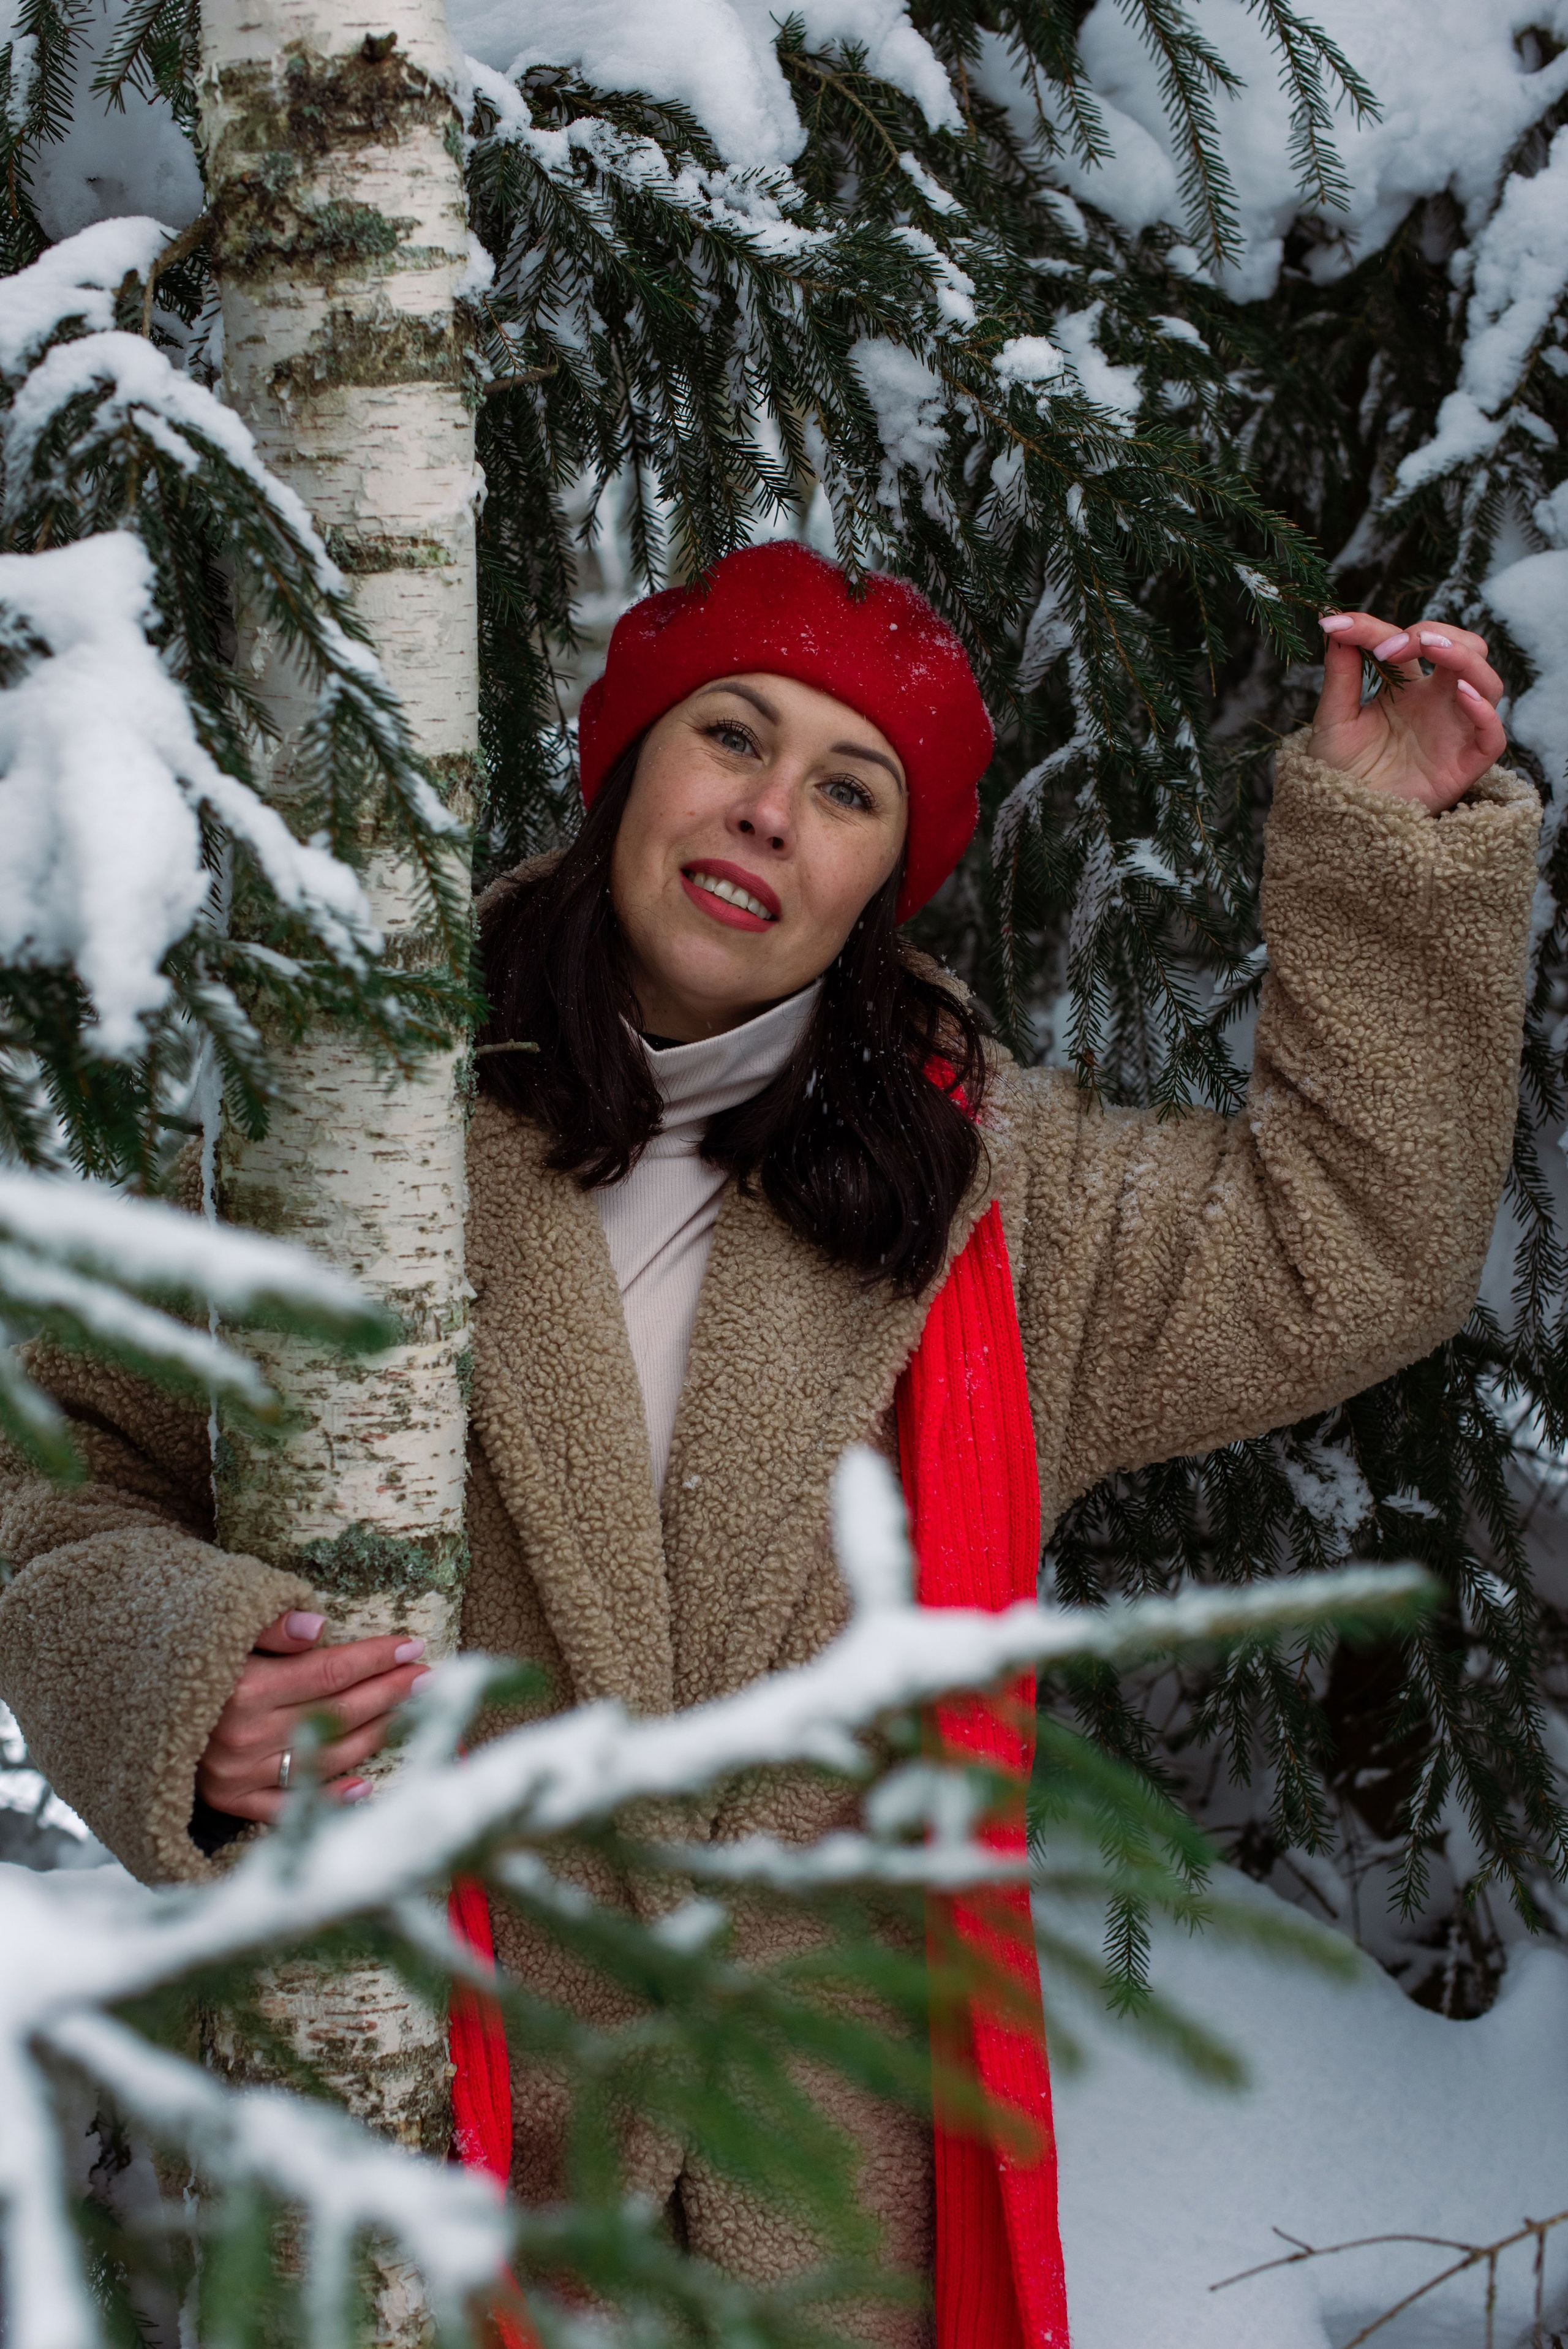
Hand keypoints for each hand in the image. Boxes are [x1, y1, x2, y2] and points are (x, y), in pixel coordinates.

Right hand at [194, 1609, 430, 1826]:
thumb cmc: (179, 1654)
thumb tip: (319, 1625)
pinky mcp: (232, 1803)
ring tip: (411, 1709)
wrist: (120, 1702)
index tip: (413, 1644)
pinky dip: (331, 1796)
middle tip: (429, 1675)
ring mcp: (239, 1776)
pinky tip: (367, 1783)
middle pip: (338, 1711)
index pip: (329, 1672)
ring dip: (377, 1732)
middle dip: (390, 1690)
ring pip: (328, 1755)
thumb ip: (268, 1625)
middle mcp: (245, 1738)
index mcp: (243, 1689)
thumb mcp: (215, 1625)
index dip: (375, 1657)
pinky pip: (291, 1806)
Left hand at [1310, 611, 1507, 813]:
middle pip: (1466, 650)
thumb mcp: (1333, 720)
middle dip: (1437, 634)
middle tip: (1392, 645)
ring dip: (1463, 658)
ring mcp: (1454, 731)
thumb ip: (1340, 675)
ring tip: (1428, 648)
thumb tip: (1336, 626)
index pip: (1409, 643)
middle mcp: (1438, 704)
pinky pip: (1492, 735)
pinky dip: (1483, 712)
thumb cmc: (1339, 771)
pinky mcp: (1464, 764)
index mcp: (1408, 689)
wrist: (1340, 820)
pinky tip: (1460, 695)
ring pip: (1487, 682)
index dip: (1376, 629)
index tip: (1340, 625)